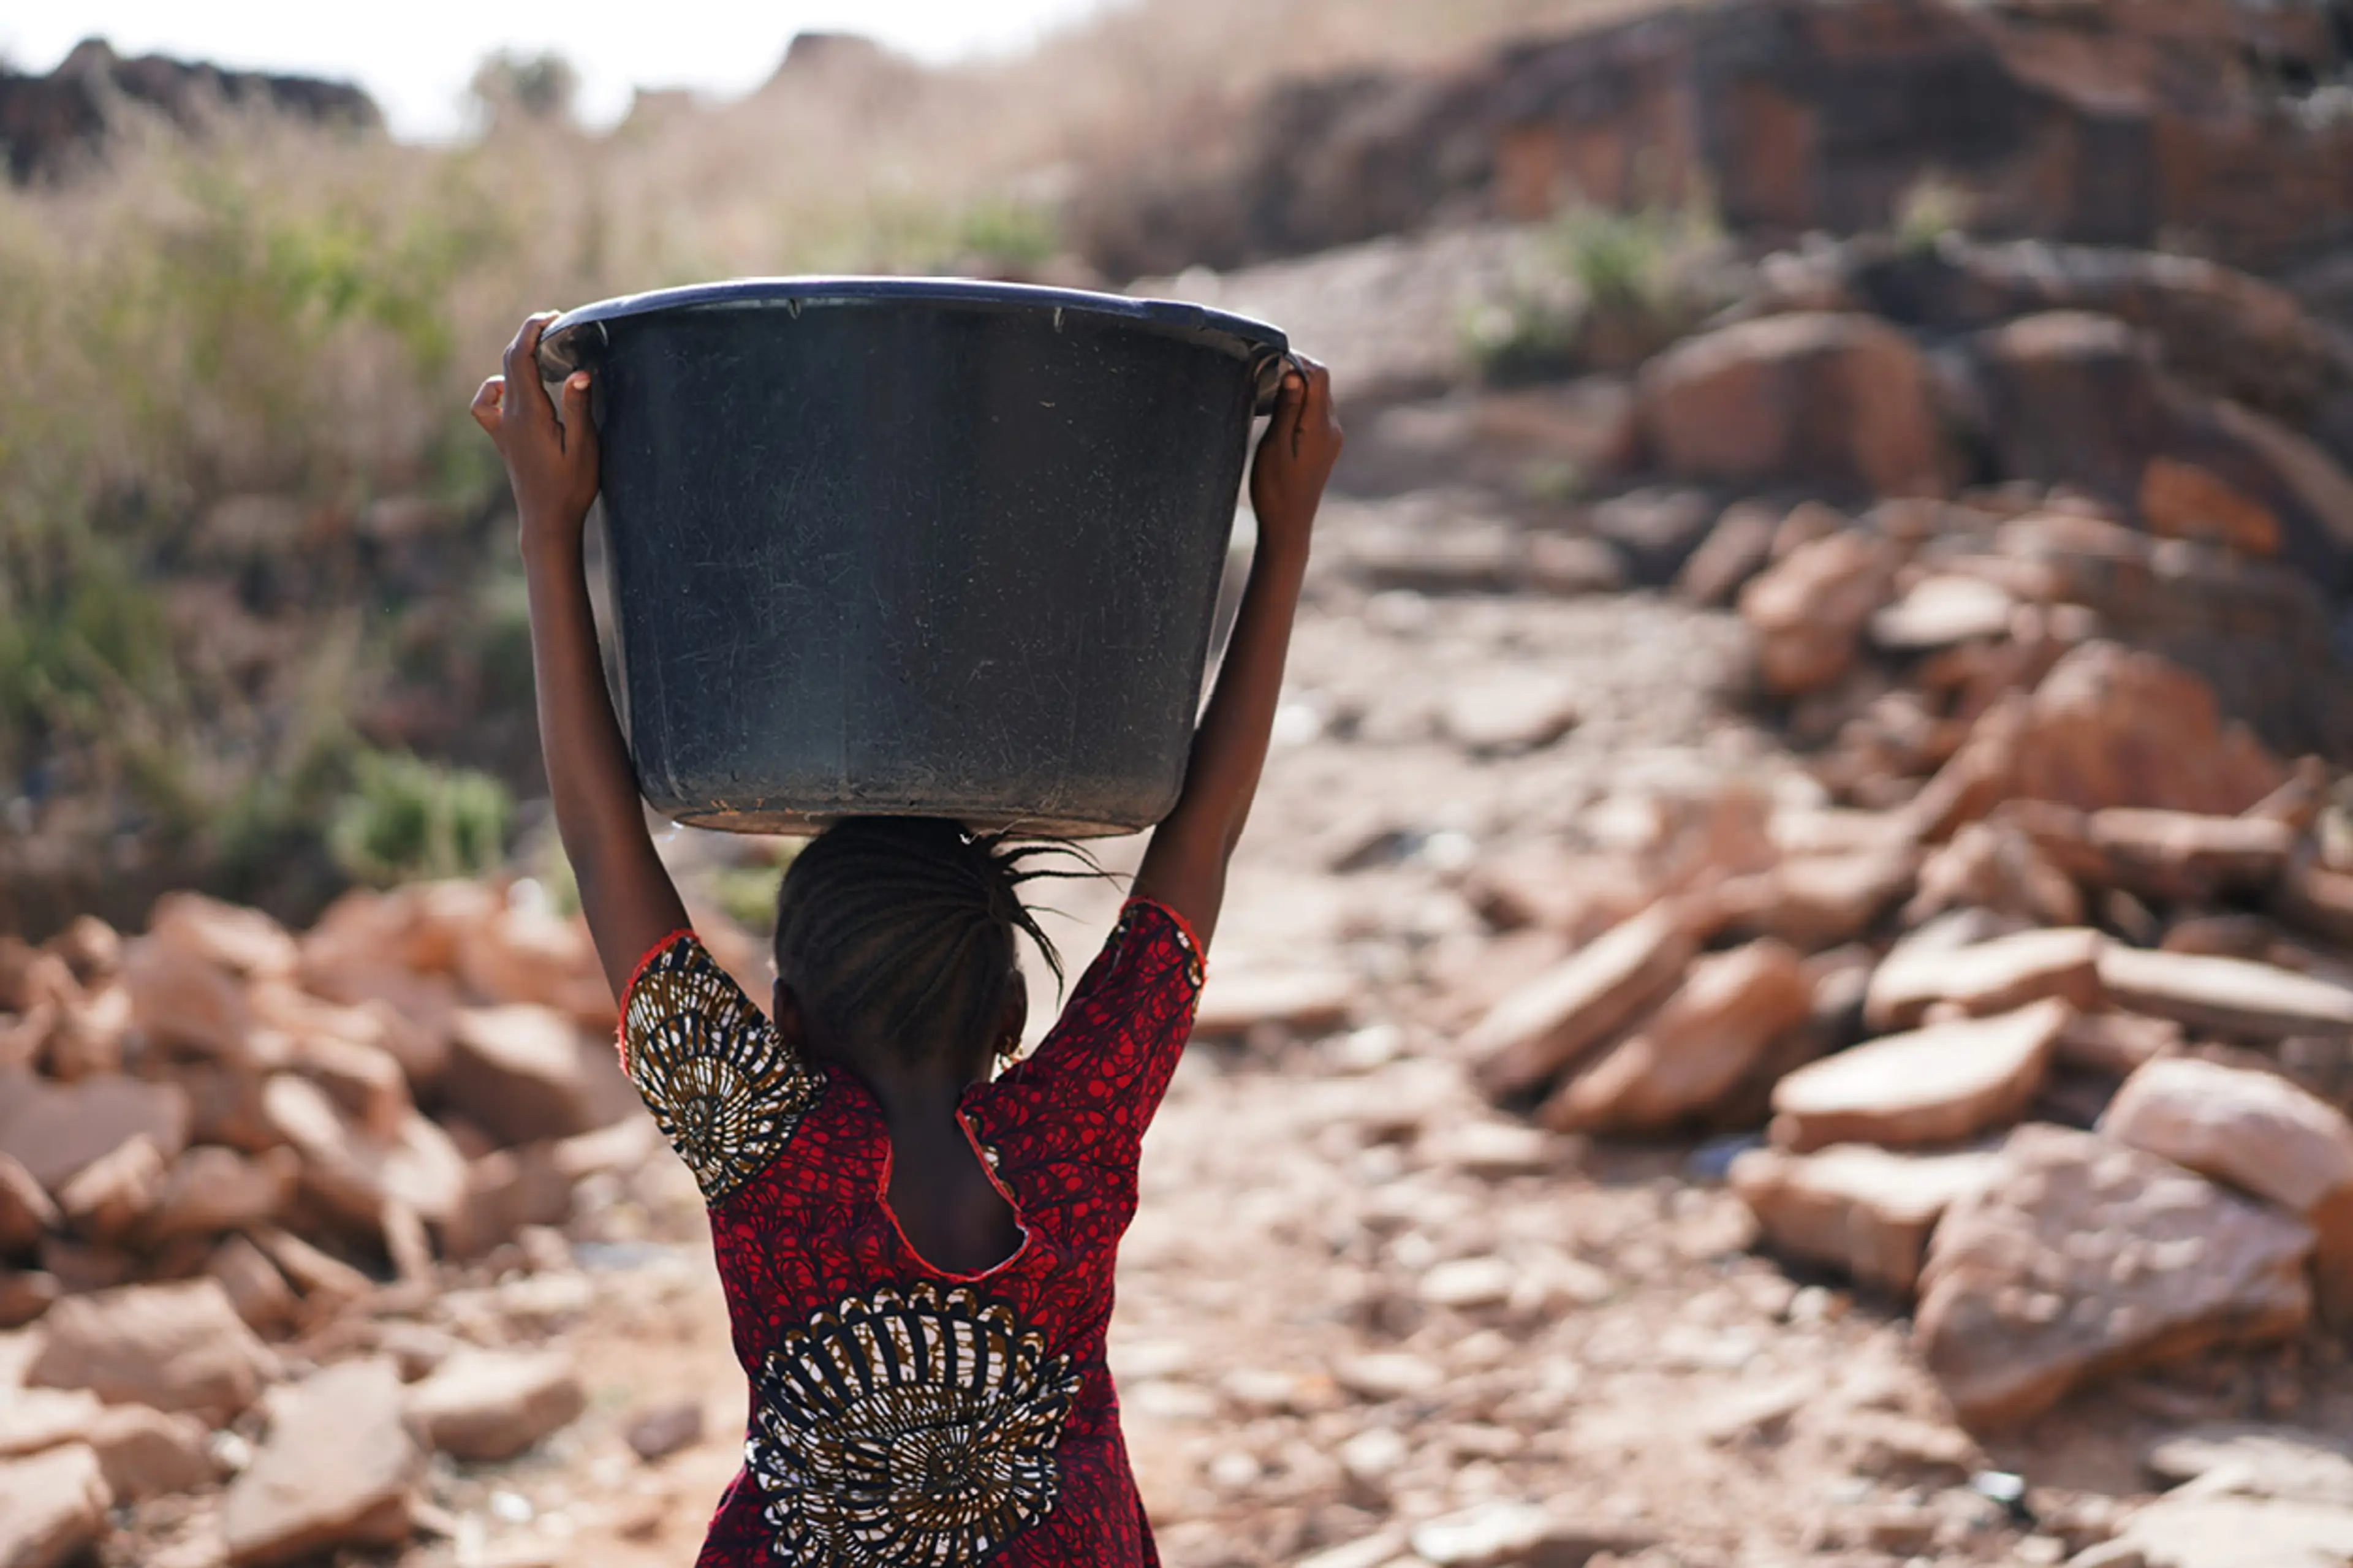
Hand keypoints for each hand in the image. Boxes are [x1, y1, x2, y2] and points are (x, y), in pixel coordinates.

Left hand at [471, 311, 599, 549]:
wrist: (546, 522)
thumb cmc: (570, 489)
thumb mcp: (584, 449)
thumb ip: (578, 408)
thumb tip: (579, 372)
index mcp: (529, 414)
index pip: (521, 358)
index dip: (533, 330)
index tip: (553, 316)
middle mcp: (509, 417)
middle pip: (508, 362)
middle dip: (527, 337)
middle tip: (554, 326)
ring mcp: (502, 428)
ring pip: (497, 379)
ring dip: (514, 359)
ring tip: (539, 357)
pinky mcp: (503, 439)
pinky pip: (486, 404)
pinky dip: (495, 389)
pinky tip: (513, 392)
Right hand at [1248, 355, 1341, 557]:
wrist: (1288, 526)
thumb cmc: (1275, 489)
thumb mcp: (1275, 446)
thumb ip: (1287, 409)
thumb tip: (1294, 374)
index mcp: (1320, 426)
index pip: (1318, 375)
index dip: (1297, 361)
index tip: (1272, 359)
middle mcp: (1332, 429)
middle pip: (1321, 383)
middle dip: (1296, 372)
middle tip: (1267, 371)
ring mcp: (1331, 438)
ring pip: (1318, 397)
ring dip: (1298, 388)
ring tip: (1271, 390)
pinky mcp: (1325, 446)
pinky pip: (1316, 413)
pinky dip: (1300, 404)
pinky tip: (1281, 411)